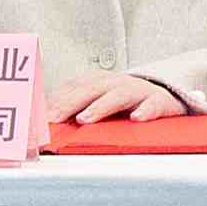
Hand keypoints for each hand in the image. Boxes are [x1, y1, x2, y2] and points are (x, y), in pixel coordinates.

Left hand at [52, 72, 188, 124]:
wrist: (167, 94)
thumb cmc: (126, 102)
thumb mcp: (99, 101)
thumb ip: (75, 108)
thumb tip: (45, 124)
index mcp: (98, 82)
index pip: (71, 88)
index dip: (54, 101)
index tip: (39, 118)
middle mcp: (115, 83)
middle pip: (89, 90)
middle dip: (68, 103)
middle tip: (53, 118)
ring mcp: (137, 90)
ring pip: (117, 95)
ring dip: (100, 107)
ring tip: (84, 119)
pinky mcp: (159, 100)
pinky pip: (153, 104)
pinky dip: (146, 110)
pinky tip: (137, 118)